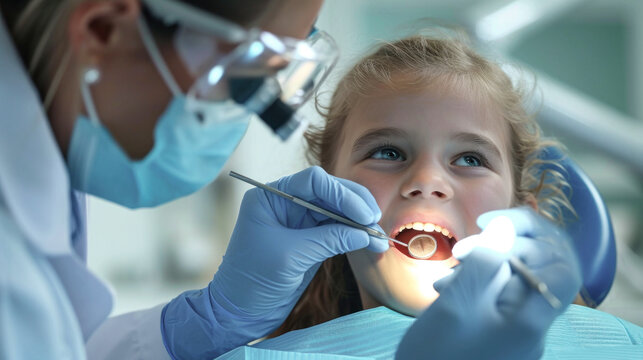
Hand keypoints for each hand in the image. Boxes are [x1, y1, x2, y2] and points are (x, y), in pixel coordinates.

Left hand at [162, 166, 386, 358]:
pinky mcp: (309, 239)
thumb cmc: (253, 281)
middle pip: (328, 192)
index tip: (363, 214)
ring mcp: (298, 221)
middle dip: (354, 205)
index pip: (313, 181)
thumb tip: (364, 233)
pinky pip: (336, 229)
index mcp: (270, 197)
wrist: (240, 312)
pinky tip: (370, 242)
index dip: (342, 194)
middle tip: (375, 222)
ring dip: (358, 221)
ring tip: (378, 236)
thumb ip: (328, 240)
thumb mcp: (291, 256)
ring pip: (336, 210)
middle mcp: (285, 203)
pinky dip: (354, 235)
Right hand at [395, 207, 581, 359]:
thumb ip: (485, 261)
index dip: (531, 235)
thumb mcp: (456, 304)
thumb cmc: (436, 355)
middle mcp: (534, 328)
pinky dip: (479, 286)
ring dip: (485, 267)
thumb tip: (505, 228)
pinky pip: (501, 301)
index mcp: (531, 321)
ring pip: (516, 283)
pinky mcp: (503, 338)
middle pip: (539, 270)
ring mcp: (519, 335)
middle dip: (501, 249)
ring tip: (447, 278)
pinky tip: (450, 290)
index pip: (561, 265)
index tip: (489, 225)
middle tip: (461, 254)